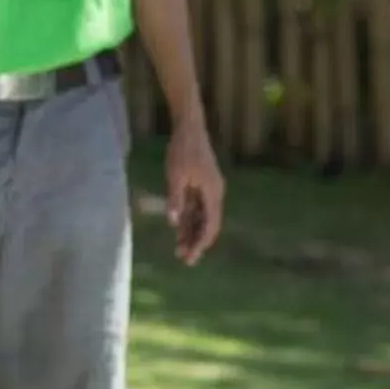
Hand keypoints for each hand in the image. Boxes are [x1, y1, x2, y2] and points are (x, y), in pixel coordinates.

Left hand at [165, 121, 223, 264]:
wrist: (189, 128)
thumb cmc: (182, 149)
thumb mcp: (175, 175)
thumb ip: (175, 199)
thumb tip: (174, 223)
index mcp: (213, 192)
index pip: (211, 224)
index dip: (202, 242)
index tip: (191, 255)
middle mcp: (215, 193)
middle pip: (208, 224)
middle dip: (197, 242)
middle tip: (184, 260)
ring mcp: (209, 190)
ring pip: (202, 218)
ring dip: (192, 233)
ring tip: (179, 251)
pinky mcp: (201, 185)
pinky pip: (196, 208)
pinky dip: (189, 220)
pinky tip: (179, 233)